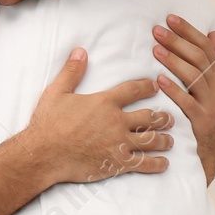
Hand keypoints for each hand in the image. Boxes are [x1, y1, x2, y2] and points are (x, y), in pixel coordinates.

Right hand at [21, 48, 175, 186]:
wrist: (43, 154)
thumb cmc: (48, 123)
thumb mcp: (56, 92)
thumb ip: (72, 71)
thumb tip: (81, 51)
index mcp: (105, 102)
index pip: (133, 90)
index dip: (147, 87)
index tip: (155, 87)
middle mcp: (117, 121)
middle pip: (149, 116)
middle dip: (163, 117)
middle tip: (170, 118)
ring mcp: (119, 143)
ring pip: (151, 140)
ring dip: (164, 139)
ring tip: (170, 140)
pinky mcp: (117, 163)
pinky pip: (143, 163)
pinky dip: (157, 164)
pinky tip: (164, 163)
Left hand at [153, 14, 214, 184]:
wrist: (210, 151)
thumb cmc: (204, 114)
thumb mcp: (209, 86)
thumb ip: (210, 61)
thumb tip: (214, 33)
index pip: (204, 46)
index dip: (188, 31)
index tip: (170, 18)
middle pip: (198, 58)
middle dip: (178, 42)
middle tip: (158, 31)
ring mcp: (210, 104)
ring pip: (194, 77)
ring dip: (174, 62)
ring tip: (156, 50)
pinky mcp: (202, 121)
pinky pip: (188, 103)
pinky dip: (174, 90)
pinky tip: (160, 81)